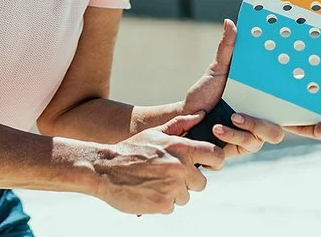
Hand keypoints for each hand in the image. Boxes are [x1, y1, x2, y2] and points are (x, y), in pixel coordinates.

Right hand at [90, 112, 224, 214]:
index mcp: (180, 148)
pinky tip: (148, 191)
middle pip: (201, 183)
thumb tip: (201, 114)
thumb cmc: (132, 149)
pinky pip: (172, 207)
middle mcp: (179, 168)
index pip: (216, 156)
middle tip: (168, 175)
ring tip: (154, 182)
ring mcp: (171, 188)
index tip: (208, 165)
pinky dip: (161, 202)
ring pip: (185, 196)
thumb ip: (181, 124)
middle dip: (188, 181)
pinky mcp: (162, 204)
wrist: (105, 168)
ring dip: (173, 193)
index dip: (215, 162)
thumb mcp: (155, 133)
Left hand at [183, 19, 320, 158]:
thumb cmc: (205, 93)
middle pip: (294, 126)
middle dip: (309, 128)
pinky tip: (219, 127)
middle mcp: (264, 118)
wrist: (185, 115)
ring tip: (234, 116)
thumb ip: (228, 49)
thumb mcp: (218, 70)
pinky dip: (234, 134)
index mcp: (264, 100)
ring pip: (272, 135)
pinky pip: (248, 144)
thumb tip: (230, 22)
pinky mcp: (241, 147)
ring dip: (254, 125)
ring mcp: (254, 135)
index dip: (316, 114)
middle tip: (319, 128)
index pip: (296, 108)